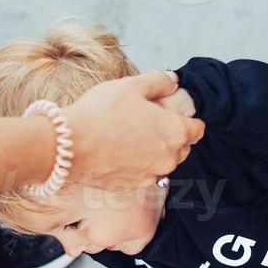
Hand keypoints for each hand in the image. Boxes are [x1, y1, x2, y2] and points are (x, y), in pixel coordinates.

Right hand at [62, 71, 204, 187]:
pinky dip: (137, 165)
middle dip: (171, 135)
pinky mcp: (132, 187)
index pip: (198, 128)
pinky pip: (143, 174)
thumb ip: (159, 82)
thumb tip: (173, 81)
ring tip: (129, 136)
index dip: (187, 118)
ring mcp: (151, 176)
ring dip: (154, 151)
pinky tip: (117, 151)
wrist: (69, 146)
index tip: (171, 113)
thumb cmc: (102, 113)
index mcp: (175, 133)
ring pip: (163, 162)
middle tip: (148, 121)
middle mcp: (169, 159)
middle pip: (182, 147)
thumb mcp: (132, 85)